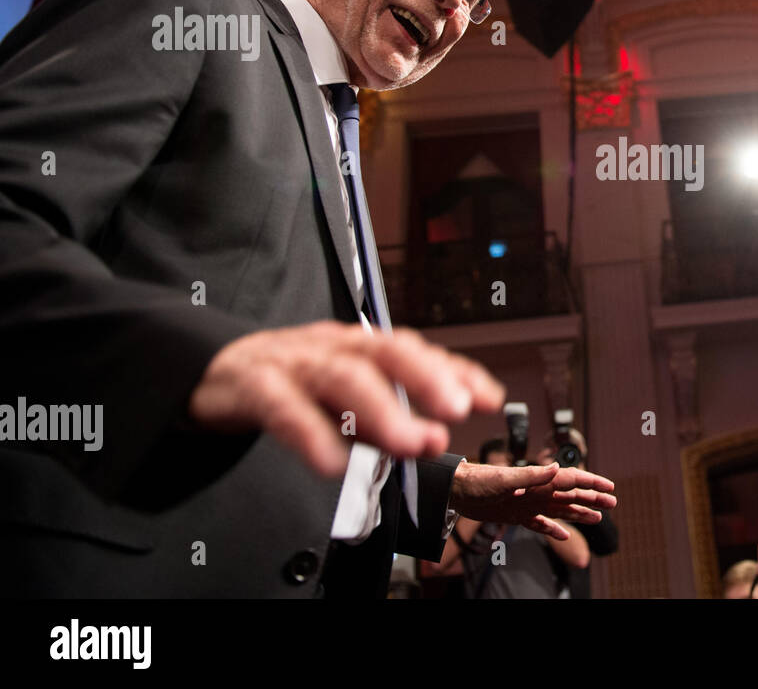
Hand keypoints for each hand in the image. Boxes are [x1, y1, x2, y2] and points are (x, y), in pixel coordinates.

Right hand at [190, 321, 504, 474]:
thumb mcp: (345, 398)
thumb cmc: (291, 383)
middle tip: (455, 410)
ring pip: (342, 376)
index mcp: (360, 347)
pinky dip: (310, 433)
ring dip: (382, 409)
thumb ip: (387, 416)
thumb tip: (434, 438)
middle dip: (426, 378)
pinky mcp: (253, 385)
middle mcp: (334, 346)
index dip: (455, 371)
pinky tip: (333, 463)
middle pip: (386, 351)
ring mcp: (294, 362)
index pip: (417, 352)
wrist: (214, 372)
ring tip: (410, 443)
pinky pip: (283, 406)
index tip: (490, 398)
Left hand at [450, 461, 615, 539]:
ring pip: (560, 510)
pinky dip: (553, 530)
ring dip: (579, 513)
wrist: (456, 490)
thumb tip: (557, 469)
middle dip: (593, 498)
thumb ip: (531, 476)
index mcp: (538, 481)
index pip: (572, 480)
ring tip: (597, 518)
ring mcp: (528, 505)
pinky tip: (564, 536)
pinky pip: (540, 525)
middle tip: (613, 503)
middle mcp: (537, 492)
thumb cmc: (478, 481)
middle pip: (571, 495)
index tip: (610, 487)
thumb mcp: (504, 479)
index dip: (592, 482)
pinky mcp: (516, 516)